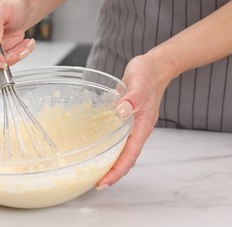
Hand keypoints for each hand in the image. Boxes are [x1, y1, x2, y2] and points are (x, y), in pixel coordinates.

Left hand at [96, 54, 170, 189]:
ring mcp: (132, 126)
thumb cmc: (148, 74)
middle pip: (126, 158)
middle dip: (111, 173)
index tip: (103, 182)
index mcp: (142, 126)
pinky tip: (98, 148)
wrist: (154, 67)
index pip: (129, 155)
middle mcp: (137, 130)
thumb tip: (121, 111)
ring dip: (110, 162)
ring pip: (122, 150)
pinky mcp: (126, 119)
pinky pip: (118, 139)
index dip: (117, 171)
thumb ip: (133, 97)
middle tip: (94, 183)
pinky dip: (109, 148)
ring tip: (94, 171)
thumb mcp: (140, 82)